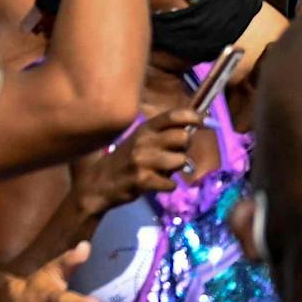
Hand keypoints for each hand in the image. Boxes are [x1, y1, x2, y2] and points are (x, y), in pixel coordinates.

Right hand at [71, 107, 198, 217]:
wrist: (97, 183)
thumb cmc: (126, 158)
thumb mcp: (141, 139)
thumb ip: (164, 132)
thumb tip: (196, 126)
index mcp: (146, 128)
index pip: (174, 115)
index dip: (193, 116)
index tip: (204, 121)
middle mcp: (144, 140)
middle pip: (183, 137)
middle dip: (185, 147)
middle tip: (176, 154)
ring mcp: (143, 160)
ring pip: (180, 160)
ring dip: (176, 169)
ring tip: (163, 171)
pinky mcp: (141, 180)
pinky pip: (170, 183)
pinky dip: (168, 186)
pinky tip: (157, 185)